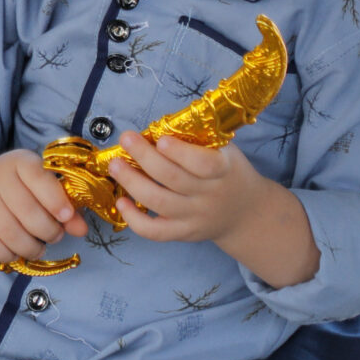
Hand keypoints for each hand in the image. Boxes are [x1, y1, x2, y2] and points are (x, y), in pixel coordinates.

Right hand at [0, 149, 83, 261]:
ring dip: (31, 248)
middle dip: (48, 231)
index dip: (55, 200)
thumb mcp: (44, 190)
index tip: (66, 217)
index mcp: (20, 161)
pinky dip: (9, 255)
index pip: (38, 178)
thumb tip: (81, 230)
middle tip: (54, 236)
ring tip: (38, 248)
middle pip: (27, 212)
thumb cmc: (20, 190)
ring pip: (10, 233)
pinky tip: (15, 252)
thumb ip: (66, 208)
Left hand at [109, 134, 316, 287]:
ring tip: (114, 165)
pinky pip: (155, 231)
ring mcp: (196, 217)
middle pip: (173, 179)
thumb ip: (199, 141)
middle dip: (144, 157)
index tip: (160, 140)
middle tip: (125, 139)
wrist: (245, 213)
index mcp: (224, 170)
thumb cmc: (228, 172)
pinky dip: (134, 219)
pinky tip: (121, 201)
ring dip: (132, 182)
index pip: (204, 164)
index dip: (180, 153)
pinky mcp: (184, 233)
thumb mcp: (226, 151)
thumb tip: (157, 126)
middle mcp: (210, 195)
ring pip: (160, 202)